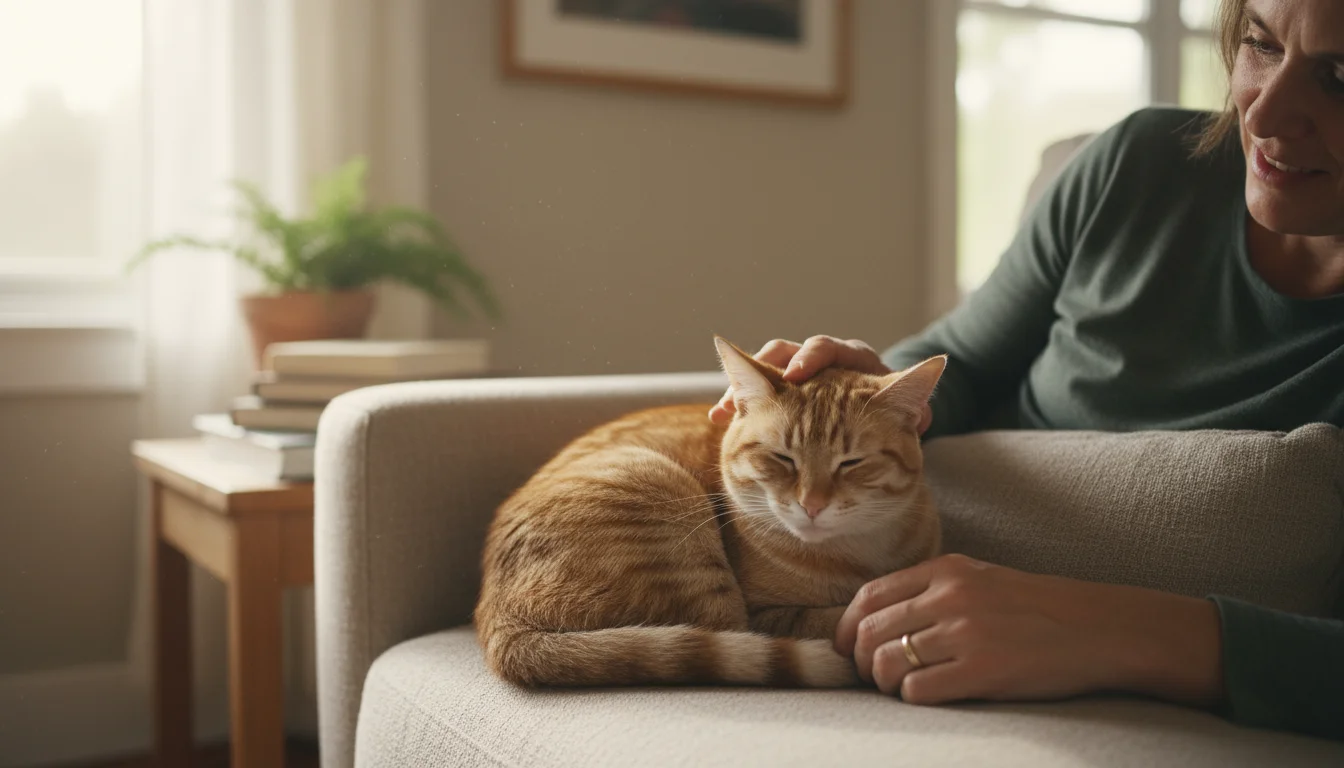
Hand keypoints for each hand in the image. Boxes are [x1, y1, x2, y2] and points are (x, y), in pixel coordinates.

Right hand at [708, 336, 930, 430]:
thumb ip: (913, 401)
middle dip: (762, 372)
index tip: (797, 373)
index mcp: (851, 360)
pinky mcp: (783, 398)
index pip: (828, 348)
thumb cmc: (897, 416)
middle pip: (785, 353)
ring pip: (763, 371)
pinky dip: (739, 405)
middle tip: (746, 391)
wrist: (888, 423)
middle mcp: (821, 364)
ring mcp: (798, 380)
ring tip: (725, 410)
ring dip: (742, 388)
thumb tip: (931, 376)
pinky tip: (724, 420)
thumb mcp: (911, 411)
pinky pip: (755, 396)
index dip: (810, 357)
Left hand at [833, 554, 1224, 707]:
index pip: (869, 596)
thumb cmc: (1036, 608)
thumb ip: (930, 590)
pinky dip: (913, 698)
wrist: (1099, 629)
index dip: (848, 627)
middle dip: (862, 661)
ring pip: (887, 663)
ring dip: (884, 683)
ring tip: (901, 688)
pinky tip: (930, 695)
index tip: (849, 648)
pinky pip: (918, 690)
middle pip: (870, 632)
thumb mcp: (980, 579)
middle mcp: (950, 597)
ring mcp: (966, 633)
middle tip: (875, 676)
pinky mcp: (982, 671)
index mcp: (946, 570)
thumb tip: (873, 620)